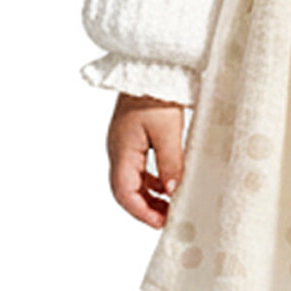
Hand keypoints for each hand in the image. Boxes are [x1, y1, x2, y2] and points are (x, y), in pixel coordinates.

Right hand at [107, 93, 186, 226]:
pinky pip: (139, 167)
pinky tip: (169, 183)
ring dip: (150, 195)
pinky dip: (153, 180)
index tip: (161, 223)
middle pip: (126, 190)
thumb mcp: (168, 131)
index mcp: (122, 151)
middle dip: (146, 208)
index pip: (124, 193)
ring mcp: (124, 144)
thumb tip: (172, 191)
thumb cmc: (156, 94)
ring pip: (133, 180)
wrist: (151, 67)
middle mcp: (118, 150)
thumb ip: (170, 163)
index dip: (142, 212)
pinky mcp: (133, 137)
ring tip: (171, 205)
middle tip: (169, 218)